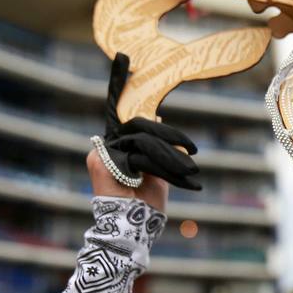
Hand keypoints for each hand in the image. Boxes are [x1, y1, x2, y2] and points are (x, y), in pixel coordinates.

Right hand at [87, 52, 201, 211]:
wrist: (133, 234)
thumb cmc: (145, 208)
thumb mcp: (159, 172)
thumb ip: (158, 145)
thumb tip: (155, 115)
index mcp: (115, 147)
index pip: (121, 112)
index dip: (118, 83)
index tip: (125, 57)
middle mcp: (102, 148)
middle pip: (139, 124)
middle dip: (169, 136)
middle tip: (193, 152)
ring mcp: (99, 154)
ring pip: (145, 141)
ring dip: (172, 158)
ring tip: (190, 174)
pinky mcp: (102, 163)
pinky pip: (141, 155)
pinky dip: (164, 168)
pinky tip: (179, 181)